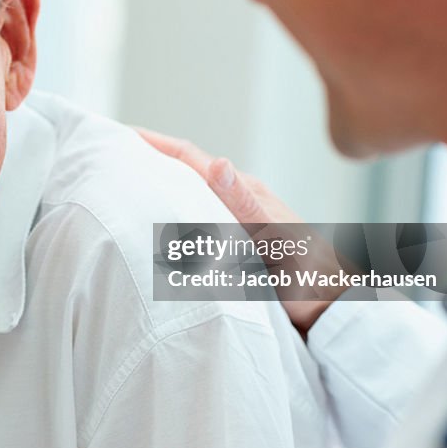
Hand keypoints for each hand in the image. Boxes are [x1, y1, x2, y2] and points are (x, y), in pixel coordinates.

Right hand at [136, 127, 341, 335]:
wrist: (336, 313)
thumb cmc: (310, 278)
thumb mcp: (275, 238)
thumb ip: (245, 205)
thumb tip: (217, 164)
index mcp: (244, 192)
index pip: (190, 159)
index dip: (154, 144)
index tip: (120, 134)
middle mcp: (238, 202)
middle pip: (185, 173)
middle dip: (148, 162)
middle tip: (110, 159)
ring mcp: (238, 223)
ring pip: (189, 198)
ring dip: (158, 189)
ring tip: (123, 190)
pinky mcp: (239, 247)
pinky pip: (196, 223)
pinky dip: (172, 218)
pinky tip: (158, 230)